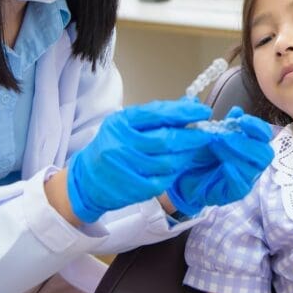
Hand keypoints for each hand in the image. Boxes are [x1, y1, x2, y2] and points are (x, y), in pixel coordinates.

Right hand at [66, 98, 212, 222]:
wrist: (85, 180)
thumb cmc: (112, 146)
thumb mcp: (127, 124)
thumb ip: (157, 115)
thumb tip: (189, 104)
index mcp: (121, 122)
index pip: (157, 114)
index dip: (184, 113)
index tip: (203, 111)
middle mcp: (122, 144)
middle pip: (166, 139)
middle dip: (192, 137)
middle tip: (207, 134)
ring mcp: (126, 168)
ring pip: (169, 162)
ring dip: (186, 156)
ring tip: (193, 151)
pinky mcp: (133, 188)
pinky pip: (164, 180)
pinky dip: (175, 173)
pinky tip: (177, 167)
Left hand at [167, 108, 274, 216]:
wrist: (183, 176)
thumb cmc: (200, 155)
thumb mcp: (210, 134)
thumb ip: (224, 123)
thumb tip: (236, 110)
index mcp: (251, 145)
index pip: (264, 136)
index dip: (257, 127)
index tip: (242, 119)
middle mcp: (252, 162)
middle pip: (265, 153)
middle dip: (245, 142)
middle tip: (223, 136)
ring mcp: (246, 179)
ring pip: (252, 168)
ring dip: (235, 153)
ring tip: (215, 145)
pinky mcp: (235, 193)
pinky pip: (241, 186)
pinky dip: (234, 174)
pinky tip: (223, 165)